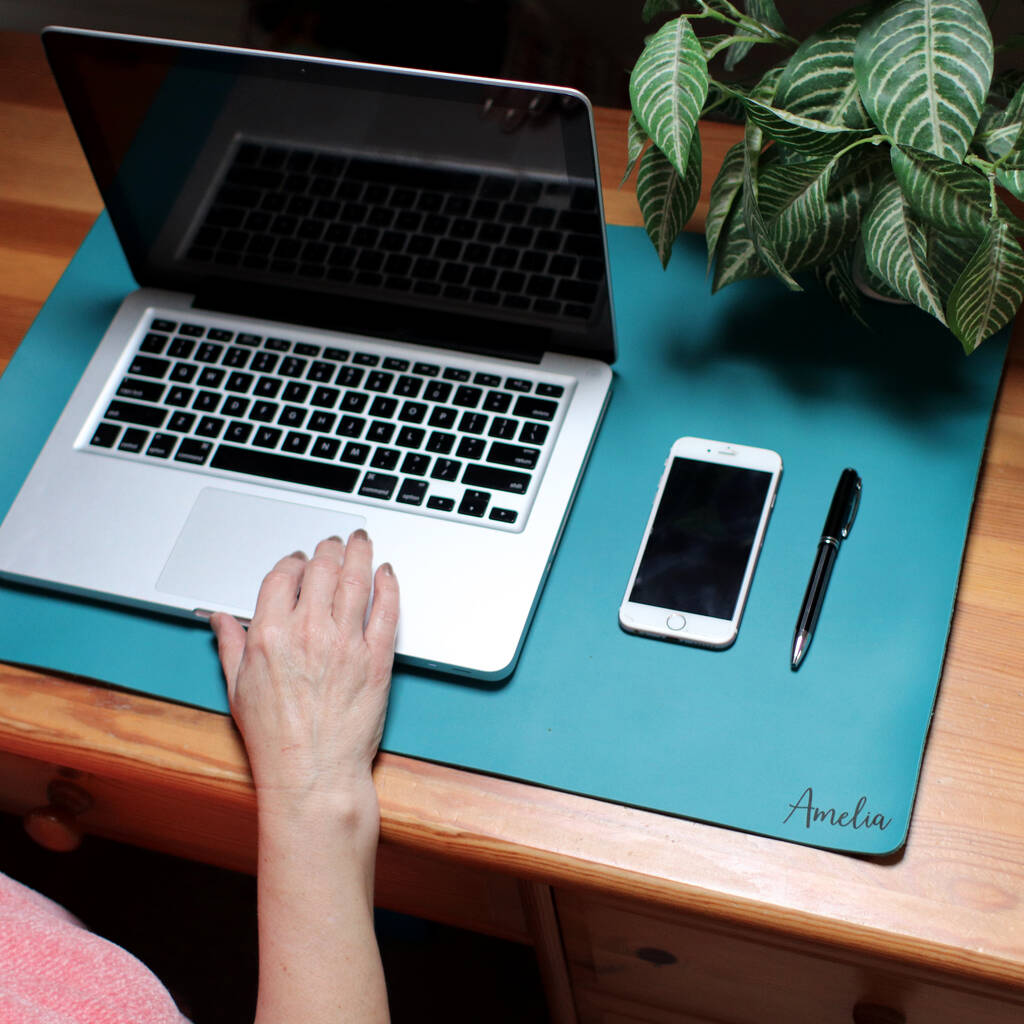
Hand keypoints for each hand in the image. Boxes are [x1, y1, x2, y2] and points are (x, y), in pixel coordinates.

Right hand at [210, 532, 398, 814]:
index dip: (293, 562)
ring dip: (359, 553)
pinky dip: (389, 585)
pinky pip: (387, 610)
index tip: (299, 560)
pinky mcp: (376, 658)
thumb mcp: (238, 689)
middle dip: (328, 549)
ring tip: (361, 541)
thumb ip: (230, 646)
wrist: (313, 775)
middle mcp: (309, 632)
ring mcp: (346, 643)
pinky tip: (387, 573)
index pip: (283, 576)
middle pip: (322, 569)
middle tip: (334, 543)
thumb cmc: (275, 740)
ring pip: (356, 580)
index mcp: (270, 635)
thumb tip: (219, 619)